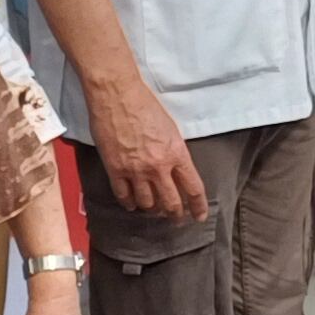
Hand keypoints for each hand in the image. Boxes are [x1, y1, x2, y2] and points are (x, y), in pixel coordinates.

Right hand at [86, 74, 206, 222]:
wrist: (117, 95)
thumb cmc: (145, 105)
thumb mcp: (171, 129)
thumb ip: (175, 152)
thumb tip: (175, 169)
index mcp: (177, 154)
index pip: (193, 188)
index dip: (198, 206)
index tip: (199, 216)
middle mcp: (158, 167)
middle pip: (171, 202)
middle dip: (175, 214)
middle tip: (176, 219)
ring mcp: (135, 171)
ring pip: (147, 203)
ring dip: (152, 209)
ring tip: (154, 210)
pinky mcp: (115, 170)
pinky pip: (123, 196)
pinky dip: (129, 203)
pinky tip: (132, 204)